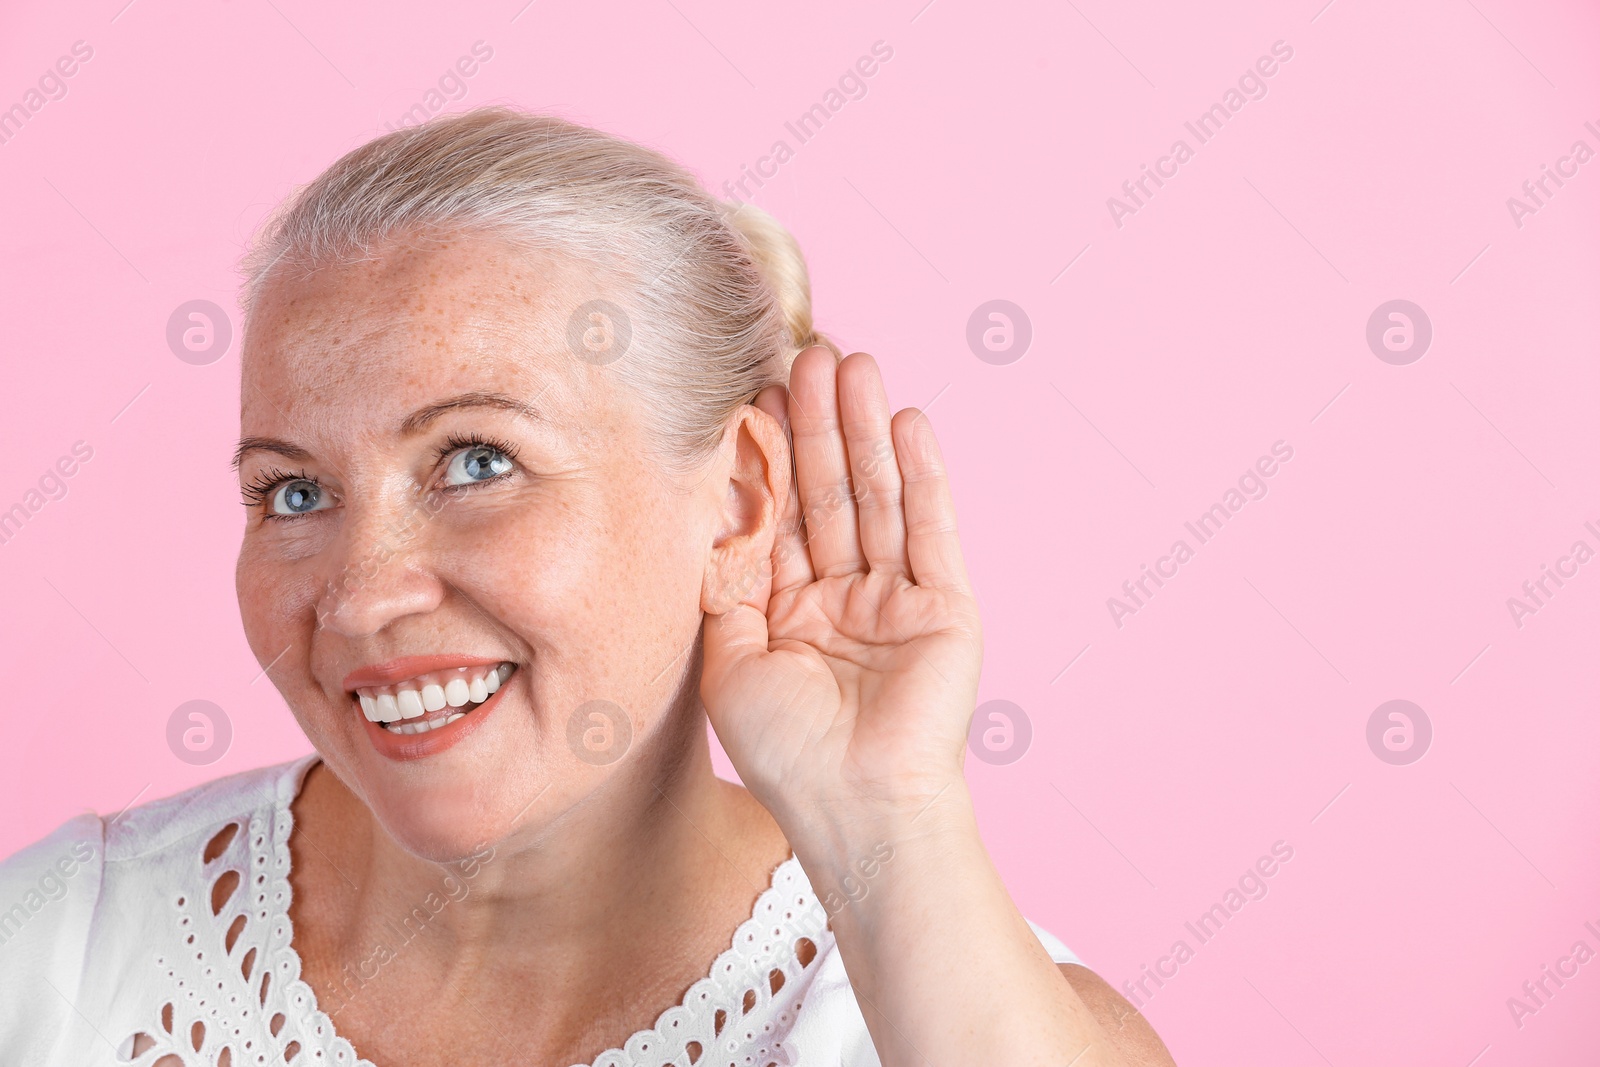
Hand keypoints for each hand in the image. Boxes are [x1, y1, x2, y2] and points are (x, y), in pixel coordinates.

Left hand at [699, 347, 982, 829]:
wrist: (855, 809)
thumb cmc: (784, 750)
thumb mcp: (727, 655)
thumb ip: (723, 579)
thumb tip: (707, 501)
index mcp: (787, 606)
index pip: (776, 512)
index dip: (765, 453)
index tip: (751, 387)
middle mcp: (842, 593)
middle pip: (827, 490)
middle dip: (817, 423)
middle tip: (809, 350)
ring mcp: (896, 597)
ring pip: (877, 496)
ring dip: (865, 430)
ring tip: (855, 361)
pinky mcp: (945, 605)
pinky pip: (930, 528)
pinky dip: (921, 475)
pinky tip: (907, 421)